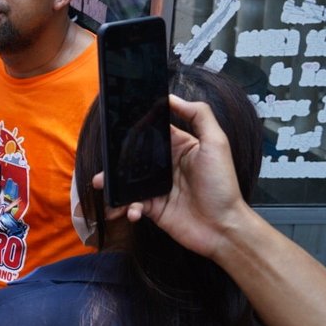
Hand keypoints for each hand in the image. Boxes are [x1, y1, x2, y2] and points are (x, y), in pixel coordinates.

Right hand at [105, 96, 255, 259]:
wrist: (223, 228)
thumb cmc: (222, 185)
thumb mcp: (216, 143)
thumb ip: (199, 115)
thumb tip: (171, 97)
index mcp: (178, 147)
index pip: (151, 131)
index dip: (134, 127)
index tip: (116, 124)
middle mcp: (165, 165)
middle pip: (133, 156)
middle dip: (115, 157)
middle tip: (104, 158)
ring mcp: (156, 187)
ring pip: (126, 180)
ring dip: (111, 182)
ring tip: (102, 184)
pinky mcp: (151, 208)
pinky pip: (130, 203)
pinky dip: (125, 207)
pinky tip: (132, 211)